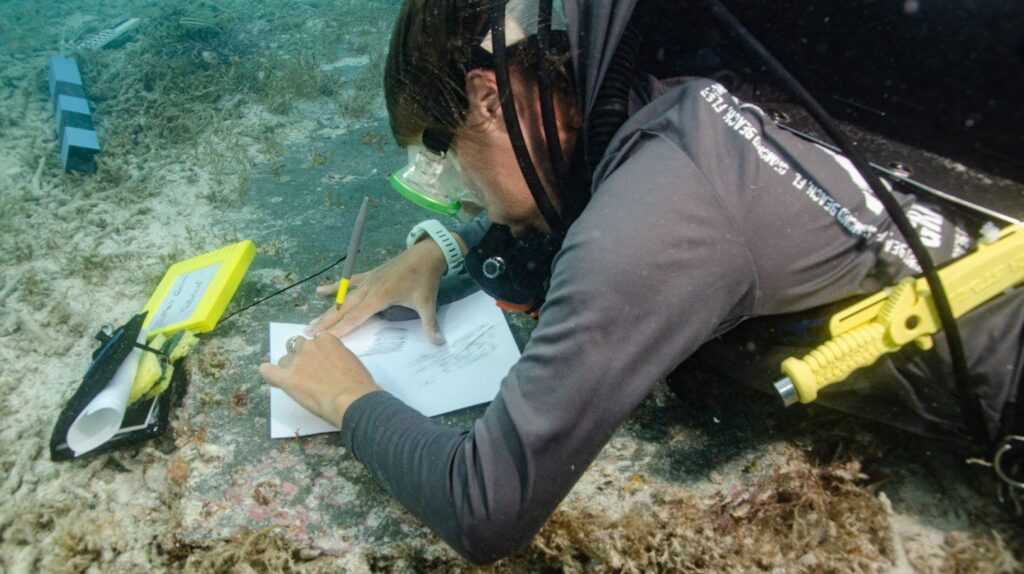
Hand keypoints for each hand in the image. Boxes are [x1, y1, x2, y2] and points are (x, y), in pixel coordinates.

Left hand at [258, 334, 380, 426]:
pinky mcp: (286, 377)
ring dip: (289, 369)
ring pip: (284, 360)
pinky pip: (268, 371)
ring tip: (298, 384)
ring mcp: (296, 361)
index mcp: (327, 340)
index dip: (315, 353)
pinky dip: (268, 374)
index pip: (314, 341)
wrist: (352, 399)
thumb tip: (333, 366)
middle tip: (309, 374)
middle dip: (301, 358)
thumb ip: (337, 358)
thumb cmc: (359, 384)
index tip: (319, 364)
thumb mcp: (351, 362)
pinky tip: (272, 378)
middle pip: (297, 347)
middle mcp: (310, 346)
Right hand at [306, 235, 465, 343]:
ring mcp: (368, 281)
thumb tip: (439, 342)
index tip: (324, 340)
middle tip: (308, 334)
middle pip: (343, 309)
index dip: (340, 329)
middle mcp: (369, 289)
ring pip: (343, 298)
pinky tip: (319, 290)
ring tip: (311, 321)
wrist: (426, 253)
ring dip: (328, 310)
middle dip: (326, 322)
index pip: (355, 318)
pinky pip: (349, 282)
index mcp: (380, 297)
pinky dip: (335, 287)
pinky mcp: (370, 275)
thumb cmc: (425, 279)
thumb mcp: (428, 303)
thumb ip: (430, 324)